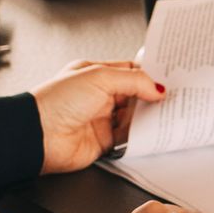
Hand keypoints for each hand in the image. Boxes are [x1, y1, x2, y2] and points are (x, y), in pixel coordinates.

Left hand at [31, 60, 165, 173]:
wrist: (39, 135)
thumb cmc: (57, 101)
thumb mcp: (99, 78)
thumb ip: (132, 81)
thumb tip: (157, 87)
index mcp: (95, 74)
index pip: (130, 71)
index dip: (150, 74)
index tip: (170, 77)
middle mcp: (99, 96)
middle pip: (135, 95)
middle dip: (152, 97)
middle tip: (174, 97)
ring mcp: (101, 119)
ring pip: (134, 117)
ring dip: (148, 117)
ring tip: (167, 114)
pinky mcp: (103, 141)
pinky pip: (128, 138)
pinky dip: (140, 137)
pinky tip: (151, 132)